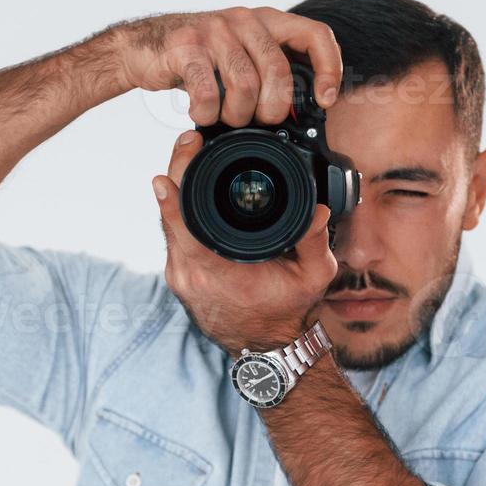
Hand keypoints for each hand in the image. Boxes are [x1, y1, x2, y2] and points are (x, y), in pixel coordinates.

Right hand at [114, 6, 342, 127]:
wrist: (142, 47)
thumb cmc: (198, 60)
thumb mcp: (240, 57)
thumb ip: (269, 73)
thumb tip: (298, 114)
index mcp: (266, 21)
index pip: (315, 35)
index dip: (329, 69)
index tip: (324, 100)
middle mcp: (244, 20)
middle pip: (279, 71)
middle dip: (274, 108)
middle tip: (260, 121)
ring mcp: (214, 30)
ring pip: (245, 84)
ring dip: (237, 115)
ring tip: (226, 119)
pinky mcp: (185, 46)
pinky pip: (207, 90)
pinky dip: (207, 112)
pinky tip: (201, 114)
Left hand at [151, 130, 338, 354]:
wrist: (265, 344)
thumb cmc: (286, 310)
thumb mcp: (312, 276)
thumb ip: (313, 242)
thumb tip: (318, 210)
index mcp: (214, 272)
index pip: (183, 229)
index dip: (172, 198)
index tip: (170, 169)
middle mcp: (189, 274)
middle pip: (169, 216)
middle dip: (176, 173)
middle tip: (189, 141)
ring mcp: (179, 275)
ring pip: (167, 223)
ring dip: (176, 188)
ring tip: (190, 153)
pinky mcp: (178, 273)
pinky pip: (172, 233)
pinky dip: (178, 208)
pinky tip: (188, 184)